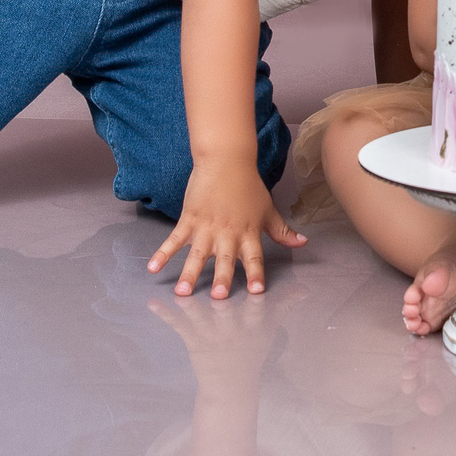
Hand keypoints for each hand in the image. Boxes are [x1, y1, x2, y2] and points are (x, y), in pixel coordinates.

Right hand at [147, 157, 305, 298]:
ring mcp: (207, 226)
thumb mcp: (267, 210)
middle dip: (222, 277)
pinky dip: (163, 253)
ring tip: (182, 291)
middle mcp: (228, 233)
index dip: (255, 274)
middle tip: (218, 296)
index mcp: (248, 232)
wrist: (226, 159)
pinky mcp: (190, 218)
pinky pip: (175, 239)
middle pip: (225, 259)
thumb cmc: (248, 186)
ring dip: (190, 273)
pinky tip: (153, 268)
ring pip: (197, 254)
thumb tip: (303, 243)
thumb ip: (282, 230)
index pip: (254, 257)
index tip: (256, 291)